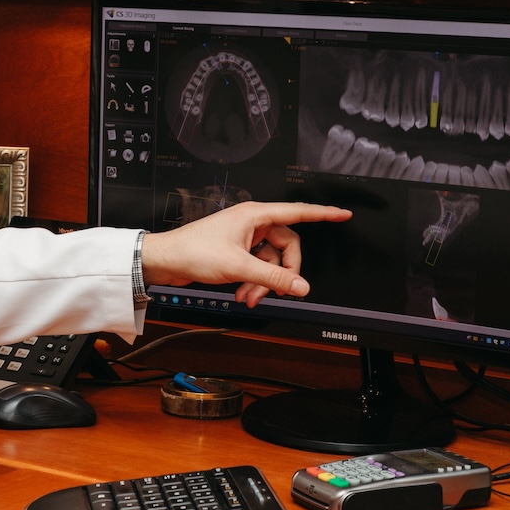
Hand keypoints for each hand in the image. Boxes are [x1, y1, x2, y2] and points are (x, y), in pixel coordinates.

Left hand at [140, 201, 351, 308]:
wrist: (166, 261)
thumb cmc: (194, 251)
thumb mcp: (238, 267)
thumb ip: (273, 278)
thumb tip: (301, 286)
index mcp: (256, 215)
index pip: (298, 212)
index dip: (323, 214)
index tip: (343, 214)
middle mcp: (253, 223)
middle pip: (286, 246)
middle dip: (282, 272)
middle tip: (277, 291)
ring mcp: (245, 238)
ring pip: (271, 261)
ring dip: (264, 282)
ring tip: (249, 297)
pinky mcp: (237, 251)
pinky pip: (257, 266)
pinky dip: (254, 282)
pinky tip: (243, 294)